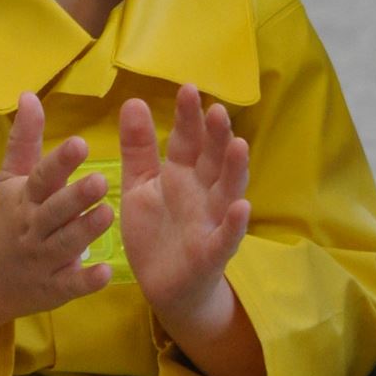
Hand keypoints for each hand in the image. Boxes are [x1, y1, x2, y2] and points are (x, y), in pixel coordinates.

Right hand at [0, 93, 114, 351]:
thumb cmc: (6, 220)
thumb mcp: (9, 179)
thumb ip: (24, 139)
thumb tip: (30, 94)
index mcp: (24, 199)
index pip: (41, 177)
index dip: (60, 162)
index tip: (81, 144)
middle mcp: (33, 228)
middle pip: (54, 211)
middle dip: (75, 197)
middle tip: (100, 180)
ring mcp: (43, 260)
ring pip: (66, 245)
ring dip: (86, 231)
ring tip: (108, 213)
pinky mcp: (54, 288)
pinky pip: (71, 285)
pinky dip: (87, 280)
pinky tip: (105, 272)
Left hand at [118, 86, 250, 345]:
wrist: (164, 287)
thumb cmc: (156, 231)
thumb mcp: (140, 186)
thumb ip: (137, 148)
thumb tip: (134, 100)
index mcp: (181, 175)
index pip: (187, 140)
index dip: (188, 117)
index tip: (188, 88)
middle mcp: (202, 193)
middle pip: (212, 160)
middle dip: (216, 136)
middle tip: (217, 109)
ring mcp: (211, 221)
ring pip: (227, 191)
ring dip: (234, 170)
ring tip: (238, 145)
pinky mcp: (212, 252)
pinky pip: (226, 237)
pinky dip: (234, 223)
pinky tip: (241, 207)